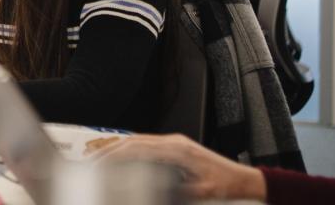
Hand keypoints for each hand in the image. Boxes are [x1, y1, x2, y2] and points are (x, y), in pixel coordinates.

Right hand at [96, 134, 265, 200]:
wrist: (243, 179)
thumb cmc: (226, 184)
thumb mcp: (202, 192)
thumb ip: (178, 192)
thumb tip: (152, 192)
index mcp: (178, 150)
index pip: (139, 147)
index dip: (116, 153)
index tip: (100, 160)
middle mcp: (174, 142)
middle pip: (134, 141)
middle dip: (110, 149)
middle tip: (91, 159)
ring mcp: (175, 143)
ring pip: (139, 141)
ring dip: (118, 148)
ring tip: (99, 157)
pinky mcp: (176, 148)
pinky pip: (147, 145)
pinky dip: (130, 149)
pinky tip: (120, 155)